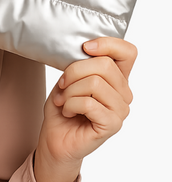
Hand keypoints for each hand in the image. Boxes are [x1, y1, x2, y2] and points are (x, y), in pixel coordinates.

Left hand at [34, 37, 136, 181]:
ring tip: (63, 100)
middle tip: (62, 85)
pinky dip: (70, 104)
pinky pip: (89, 103)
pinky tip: (67, 111)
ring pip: (95, 83)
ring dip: (69, 91)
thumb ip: (81, 64)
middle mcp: (123, 92)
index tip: (85, 47)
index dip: (108, 44)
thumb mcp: (68, 78)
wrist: (55, 136)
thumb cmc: (62, 106)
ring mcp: (120, 109)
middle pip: (104, 65)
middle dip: (74, 71)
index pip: (127, 52)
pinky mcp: (112, 124)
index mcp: (115, 77)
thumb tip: (85, 49)